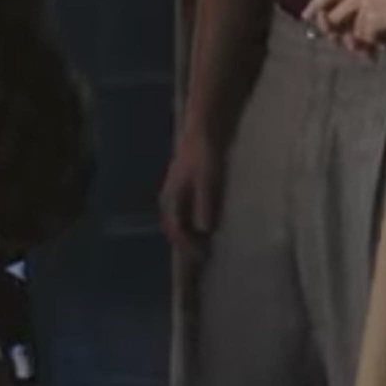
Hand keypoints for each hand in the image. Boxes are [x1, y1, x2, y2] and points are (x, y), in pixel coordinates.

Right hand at [159, 133, 224, 254]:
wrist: (207, 127)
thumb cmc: (206, 155)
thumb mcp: (208, 182)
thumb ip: (206, 205)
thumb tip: (205, 230)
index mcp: (172, 197)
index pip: (175, 229)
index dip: (188, 246)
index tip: (203, 257)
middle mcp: (172, 195)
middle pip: (175, 226)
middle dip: (187, 242)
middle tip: (204, 255)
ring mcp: (179, 188)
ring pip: (182, 217)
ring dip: (192, 232)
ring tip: (208, 243)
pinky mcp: (190, 182)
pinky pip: (190, 208)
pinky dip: (198, 219)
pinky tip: (213, 221)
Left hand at [303, 0, 385, 52]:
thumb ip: (365, 14)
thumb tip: (350, 40)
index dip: (316, 4)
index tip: (306, 16)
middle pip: (332, 15)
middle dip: (332, 33)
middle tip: (346, 45)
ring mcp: (364, 3)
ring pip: (351, 31)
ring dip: (360, 44)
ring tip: (374, 49)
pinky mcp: (371, 17)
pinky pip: (364, 38)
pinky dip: (373, 45)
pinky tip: (385, 46)